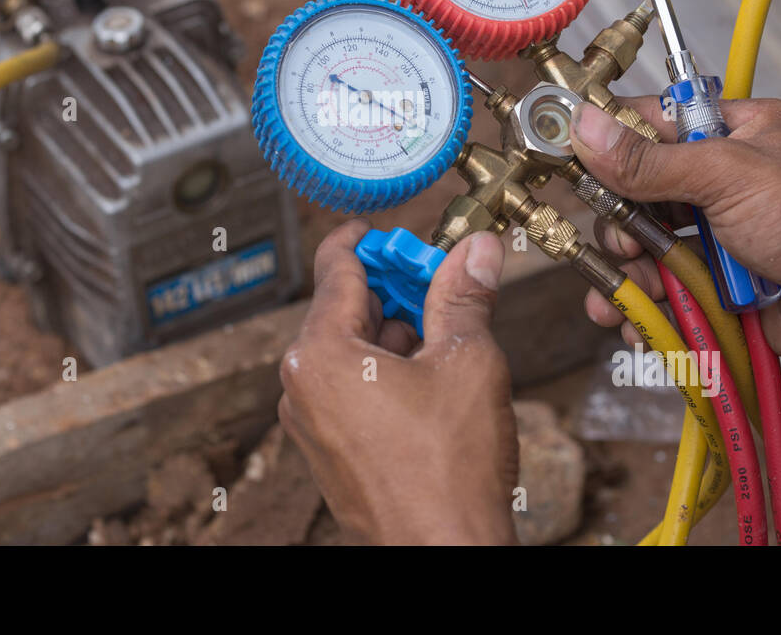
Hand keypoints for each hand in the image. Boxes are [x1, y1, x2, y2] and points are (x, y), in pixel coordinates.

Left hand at [277, 220, 518, 544]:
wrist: (444, 552)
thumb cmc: (449, 471)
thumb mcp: (467, 363)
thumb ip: (465, 297)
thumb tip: (477, 250)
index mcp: (322, 355)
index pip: (336, 268)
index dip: (368, 240)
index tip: (388, 229)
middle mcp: (303, 386)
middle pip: (343, 308)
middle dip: (392, 289)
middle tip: (438, 278)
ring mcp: (312, 423)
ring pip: (349, 351)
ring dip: (394, 331)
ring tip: (445, 329)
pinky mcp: (329, 450)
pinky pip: (349, 388)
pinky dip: (383, 370)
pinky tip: (429, 376)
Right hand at [572, 96, 780, 373]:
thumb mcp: (726, 176)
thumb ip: (650, 160)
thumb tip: (586, 129)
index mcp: (734, 133)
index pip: (651, 123)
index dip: (608, 141)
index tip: (567, 158)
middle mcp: (724, 182)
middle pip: (639, 194)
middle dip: (621, 225)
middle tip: (624, 244)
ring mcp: (721, 236)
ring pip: (647, 248)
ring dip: (629, 274)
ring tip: (625, 296)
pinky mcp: (720, 284)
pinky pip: (666, 291)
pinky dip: (648, 309)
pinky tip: (635, 323)